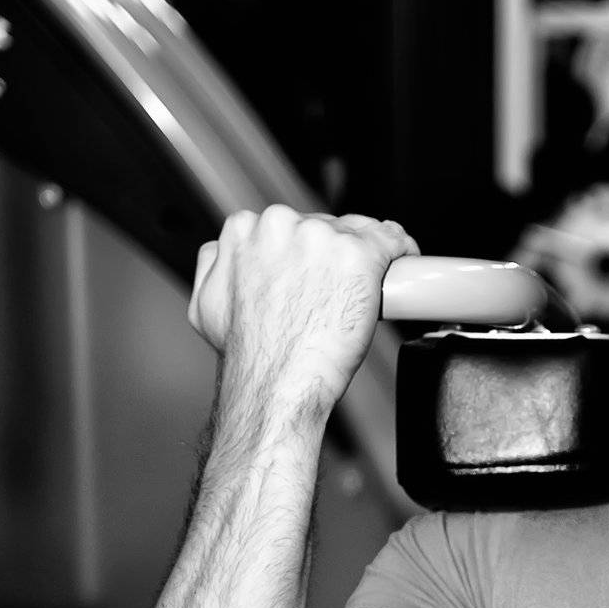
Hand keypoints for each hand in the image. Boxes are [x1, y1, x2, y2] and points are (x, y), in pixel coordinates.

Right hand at [188, 207, 419, 408]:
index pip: (290, 225)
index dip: (308, 251)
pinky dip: (400, 252)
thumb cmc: (248, 354)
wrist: (275, 383)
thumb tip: (223, 252)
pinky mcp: (358, 255)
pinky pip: (391, 241)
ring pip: (357, 233)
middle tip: (339, 293)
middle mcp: (282, 225)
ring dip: (364, 258)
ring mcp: (322, 238)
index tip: (318, 271)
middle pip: (325, 227)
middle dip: (334, 256)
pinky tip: (403, 263)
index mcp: (245, 230)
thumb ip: (213, 265)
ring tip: (365, 290)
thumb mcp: (205, 304)